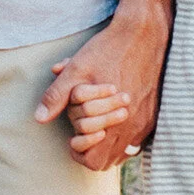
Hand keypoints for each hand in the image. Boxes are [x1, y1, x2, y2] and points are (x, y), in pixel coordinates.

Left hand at [36, 5, 171, 169]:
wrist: (145, 33)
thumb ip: (57, 96)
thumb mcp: (77, 69)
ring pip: (124, 152)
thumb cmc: (108, 50)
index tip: (72, 135)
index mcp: (112, 120)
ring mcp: (146, 122)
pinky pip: (138, 140)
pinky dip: (123, 135)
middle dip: (92, 147)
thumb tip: (39, 118)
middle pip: (108, 161)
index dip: (78, 151)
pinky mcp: (155, 114)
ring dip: (108, 142)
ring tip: (98, 122)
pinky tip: (114, 117)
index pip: (92, 161)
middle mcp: (132, 127)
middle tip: (83, 126)